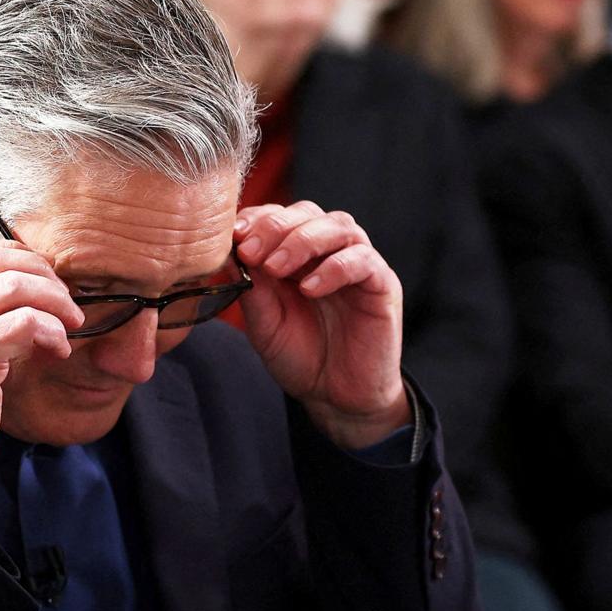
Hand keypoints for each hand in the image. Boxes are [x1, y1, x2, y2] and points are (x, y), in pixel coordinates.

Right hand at [0, 241, 83, 503]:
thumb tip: (16, 289)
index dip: (17, 258)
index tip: (44, 280)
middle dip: (41, 272)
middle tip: (65, 299)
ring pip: (13, 285)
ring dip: (53, 300)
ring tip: (70, 322)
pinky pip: (23, 322)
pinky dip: (51, 329)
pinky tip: (58, 348)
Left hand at [234, 202, 409, 448]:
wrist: (337, 397)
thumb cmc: (300, 356)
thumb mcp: (264, 324)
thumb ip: (252, 289)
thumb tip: (230, 253)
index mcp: (296, 255)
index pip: (279, 215)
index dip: (257, 219)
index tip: (234, 236)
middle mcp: (328, 252)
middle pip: (308, 213)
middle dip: (275, 227)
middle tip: (251, 251)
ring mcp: (358, 265)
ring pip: (339, 226)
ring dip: (303, 241)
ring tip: (276, 268)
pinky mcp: (382, 285)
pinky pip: (364, 261)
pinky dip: (334, 268)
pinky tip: (309, 289)